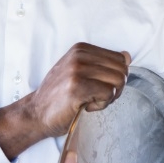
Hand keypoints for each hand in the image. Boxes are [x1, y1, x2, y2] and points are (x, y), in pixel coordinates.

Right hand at [0, 44, 128, 159]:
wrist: (35, 113)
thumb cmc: (59, 96)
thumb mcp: (80, 72)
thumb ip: (102, 63)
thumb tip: (127, 56)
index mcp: (81, 49)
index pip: (120, 58)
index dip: (115, 77)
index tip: (100, 87)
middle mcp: (79, 55)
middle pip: (122, 70)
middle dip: (116, 88)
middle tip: (98, 97)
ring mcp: (77, 70)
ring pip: (118, 81)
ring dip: (109, 97)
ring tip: (91, 101)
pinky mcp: (77, 87)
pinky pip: (108, 93)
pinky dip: (102, 104)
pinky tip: (87, 106)